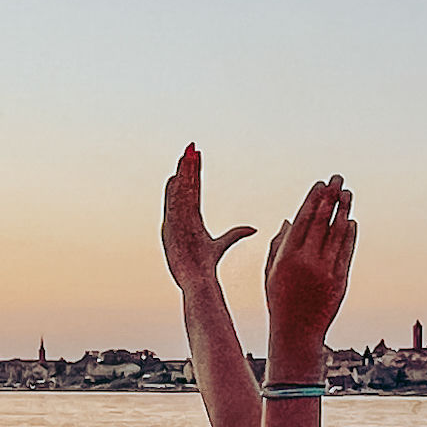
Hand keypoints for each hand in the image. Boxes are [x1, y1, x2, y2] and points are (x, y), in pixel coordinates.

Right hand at [161, 145, 254, 290]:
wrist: (197, 280)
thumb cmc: (206, 265)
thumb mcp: (222, 245)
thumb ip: (236, 233)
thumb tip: (254, 227)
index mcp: (192, 219)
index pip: (194, 190)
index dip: (195, 173)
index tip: (197, 156)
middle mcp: (182, 217)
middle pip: (186, 186)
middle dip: (188, 166)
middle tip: (191, 146)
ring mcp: (177, 222)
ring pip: (180, 192)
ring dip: (183, 173)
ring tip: (186, 155)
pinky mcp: (173, 228)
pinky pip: (174, 206)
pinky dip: (174, 192)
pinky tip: (175, 178)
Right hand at [262, 176, 357, 349]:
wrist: (297, 332)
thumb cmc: (280, 300)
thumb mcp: (271, 272)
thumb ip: (279, 244)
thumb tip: (290, 219)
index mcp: (287, 257)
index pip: (303, 219)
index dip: (313, 199)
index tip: (320, 183)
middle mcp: (308, 261)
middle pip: (322, 221)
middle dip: (331, 197)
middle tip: (338, 179)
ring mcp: (326, 271)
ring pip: (338, 233)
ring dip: (344, 210)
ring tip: (348, 193)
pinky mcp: (341, 281)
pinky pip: (347, 251)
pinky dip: (350, 235)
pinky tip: (351, 221)